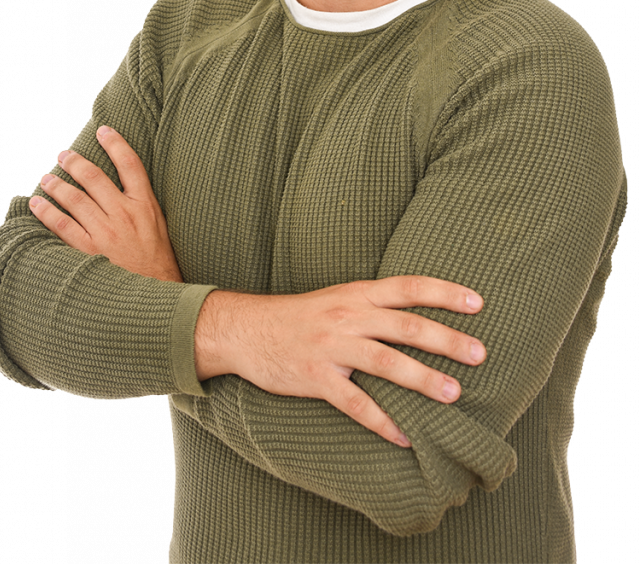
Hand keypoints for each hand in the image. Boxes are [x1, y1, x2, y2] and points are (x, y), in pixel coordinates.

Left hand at [29, 127, 182, 282]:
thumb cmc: (158, 262)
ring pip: (75, 198)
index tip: (104, 130)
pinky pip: (62, 225)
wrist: (159, 296)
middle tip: (63, 155)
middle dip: (75, 162)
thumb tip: (126, 186)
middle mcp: (125, 214)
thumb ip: (142, 205)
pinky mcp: (90, 251)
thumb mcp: (159, 227)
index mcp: (146, 205)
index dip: (116, 143)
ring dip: (57, 184)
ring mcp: (106, 232)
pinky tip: (37, 203)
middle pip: (94, 177)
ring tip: (46, 178)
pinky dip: (46, 211)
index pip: (131, 164)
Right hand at [195, 277, 485, 446]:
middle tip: (480, 354)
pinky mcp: (316, 378)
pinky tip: (404, 439)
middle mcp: (348, 316)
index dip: (444, 293)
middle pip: (406, 326)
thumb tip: (420, 312)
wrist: (246, 329)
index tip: (478, 303)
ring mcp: (332, 347)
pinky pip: (354, 403)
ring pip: (386, 363)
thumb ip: (375, 303)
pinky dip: (382, 422)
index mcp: (357, 294)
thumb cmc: (300, 315)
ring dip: (423, 379)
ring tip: (454, 394)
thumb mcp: (338, 295)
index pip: (408, 287)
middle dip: (446, 340)